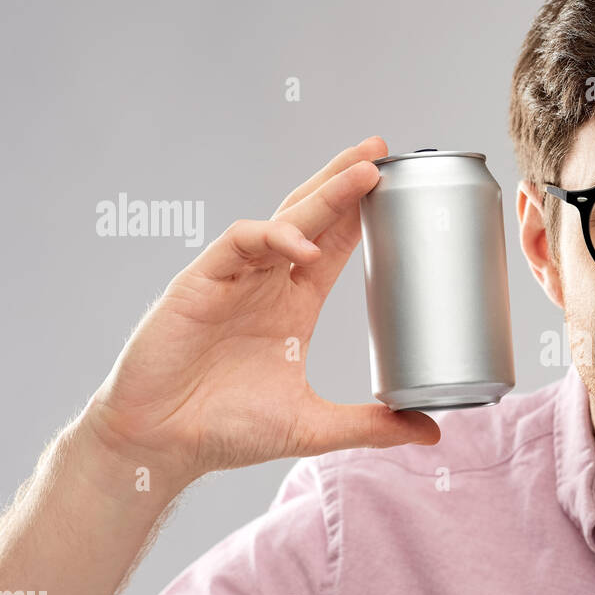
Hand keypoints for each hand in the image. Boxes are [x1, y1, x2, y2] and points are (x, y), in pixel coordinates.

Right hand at [81, 136, 439, 485]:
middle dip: (343, 180)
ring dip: (321, 196)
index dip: (361, 212)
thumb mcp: (313, 426)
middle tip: (380, 149)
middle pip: (309, 215)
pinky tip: (302, 247)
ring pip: (280, 219)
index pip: (333, 244)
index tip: (394, 183)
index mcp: (292, 305)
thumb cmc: (226, 430)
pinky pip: (238, 244)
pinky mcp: (198, 284)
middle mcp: (264, 283)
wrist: (162, 446)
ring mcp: (232, 279)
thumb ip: (371, 425)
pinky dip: (272, 238)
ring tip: (362, 177)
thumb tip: (433, 432)